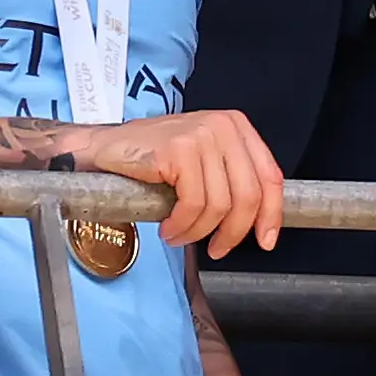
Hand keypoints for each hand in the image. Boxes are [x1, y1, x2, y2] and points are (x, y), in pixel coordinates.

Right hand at [83, 108, 285, 257]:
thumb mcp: (203, 160)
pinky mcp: (177, 150)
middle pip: (248, 195)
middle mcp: (223, 127)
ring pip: (219, 205)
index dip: (272, 214)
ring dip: (198, 232)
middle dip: (234, 232)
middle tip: (217, 248)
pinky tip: (169, 227)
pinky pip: (192, 204)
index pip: (270, 176)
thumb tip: (254, 219)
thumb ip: (230, 178)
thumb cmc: (151, 158)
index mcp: (236, 127)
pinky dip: (182, 225)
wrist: (103, 149)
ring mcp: (201, 136)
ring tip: (180, 236)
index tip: (265, 240)